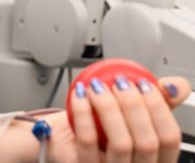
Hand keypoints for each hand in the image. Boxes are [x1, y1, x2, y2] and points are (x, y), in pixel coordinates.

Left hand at [45, 76, 190, 162]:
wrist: (63, 137)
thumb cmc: (101, 128)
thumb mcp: (131, 114)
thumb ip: (155, 101)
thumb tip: (173, 85)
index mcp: (155, 157)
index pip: (170, 138)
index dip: (160, 109)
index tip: (145, 84)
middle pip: (147, 142)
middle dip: (134, 106)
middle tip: (120, 82)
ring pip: (120, 143)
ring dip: (109, 107)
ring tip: (97, 86)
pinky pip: (87, 140)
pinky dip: (83, 112)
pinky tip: (80, 95)